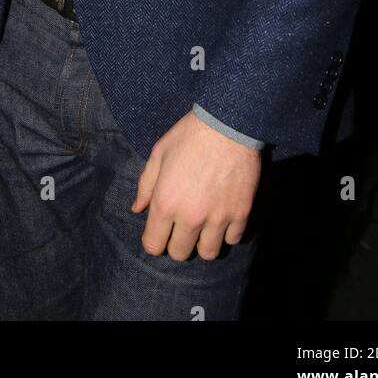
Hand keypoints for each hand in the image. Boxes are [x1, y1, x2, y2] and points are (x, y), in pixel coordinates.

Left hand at [131, 110, 260, 259]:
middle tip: (181, 227)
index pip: (153, 245)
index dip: (153, 241)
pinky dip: (227, 232)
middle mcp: (190, 216)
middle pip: (179, 253)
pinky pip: (232, 240)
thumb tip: (137, 208)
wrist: (228, 124)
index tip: (159, 232)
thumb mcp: (159, 154)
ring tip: (203, 226)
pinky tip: (223, 217)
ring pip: (208, 253)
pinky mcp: (240, 213)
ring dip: (203, 243)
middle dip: (177, 243)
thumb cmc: (189, 136)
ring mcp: (217, 218)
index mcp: (165, 202)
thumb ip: (146, 185)